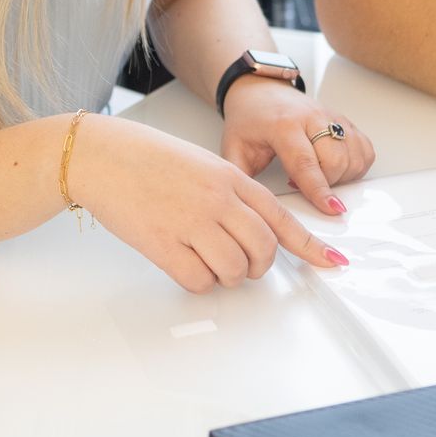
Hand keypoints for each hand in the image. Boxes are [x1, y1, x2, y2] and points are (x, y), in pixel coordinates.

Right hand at [62, 113, 345, 292]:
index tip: (333, 263)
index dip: (311, 245)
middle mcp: (218, 198)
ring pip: (234, 270)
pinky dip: (197, 280)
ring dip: (225, 275)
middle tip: (240, 264)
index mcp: (231, 177)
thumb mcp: (203, 164)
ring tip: (204, 258)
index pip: (282, 217)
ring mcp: (192, 221)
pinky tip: (182, 262)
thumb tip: (255, 233)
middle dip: (256, 267)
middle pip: (263, 251)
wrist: (102, 155)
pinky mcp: (164, 243)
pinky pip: (199, 280)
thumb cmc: (148, 159)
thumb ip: (232, 193)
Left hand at [219, 75, 375, 214]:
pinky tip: (336, 167)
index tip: (331, 209)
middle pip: (336, 161)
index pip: (306, 163)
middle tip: (302, 182)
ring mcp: (331, 116)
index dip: (319, 190)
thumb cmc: (250, 118)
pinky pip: (364, 148)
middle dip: (326, 184)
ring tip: (317, 173)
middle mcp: (312, 118)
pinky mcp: (344, 119)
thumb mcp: (235, 148)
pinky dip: (356, 164)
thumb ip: (241, 178)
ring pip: (354, 156)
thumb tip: (250, 208)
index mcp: (284, 125)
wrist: (261, 89)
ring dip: (341, 176)